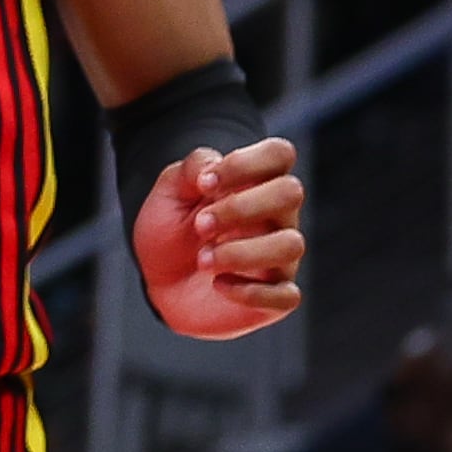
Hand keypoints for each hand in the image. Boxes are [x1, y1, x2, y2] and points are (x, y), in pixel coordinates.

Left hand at [131, 137, 303, 339]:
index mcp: (255, 185)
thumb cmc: (171, 232)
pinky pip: (286, 295)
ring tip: (203, 260)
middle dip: (240, 207)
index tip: (204, 185)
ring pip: (292, 244)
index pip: (279, 154)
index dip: (246, 162)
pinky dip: (250, 292)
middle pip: (291, 192)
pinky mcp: (274, 298)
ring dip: (241, 252)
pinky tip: (219, 285)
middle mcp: (276, 218)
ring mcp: (279, 258)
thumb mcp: (168, 195)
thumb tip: (214, 163)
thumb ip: (191, 170)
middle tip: (200, 226)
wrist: (160, 282)